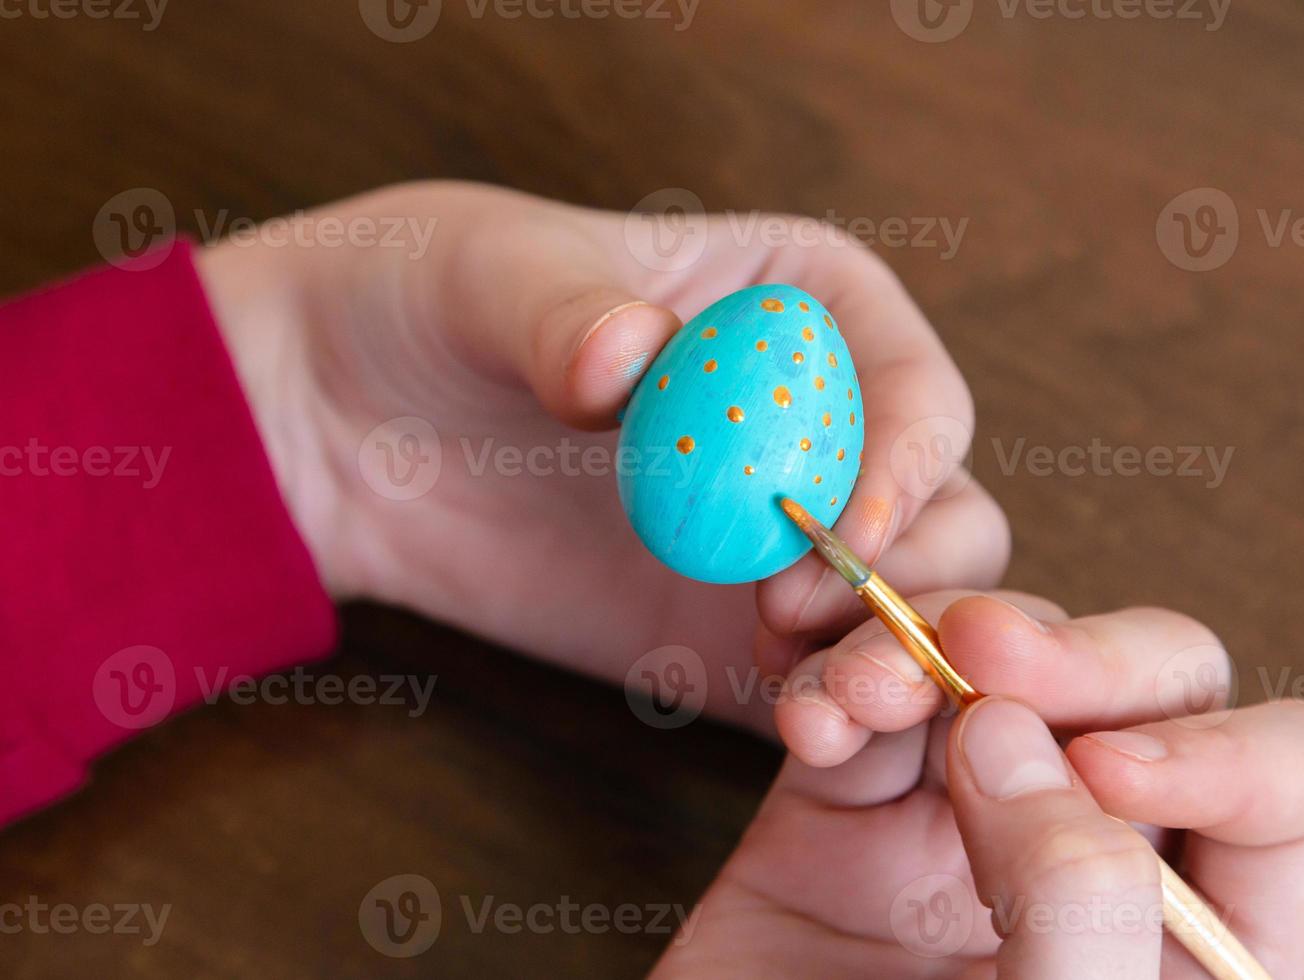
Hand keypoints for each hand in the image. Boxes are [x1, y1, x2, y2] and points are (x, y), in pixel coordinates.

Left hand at [196, 182, 1007, 723]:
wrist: (350, 424)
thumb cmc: (436, 303)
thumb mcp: (494, 278)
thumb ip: (567, 313)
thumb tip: (626, 359)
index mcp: (810, 309)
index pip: (915, 388)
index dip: (908, 458)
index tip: (846, 526)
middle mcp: (827, 426)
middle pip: (943, 512)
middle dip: (913, 581)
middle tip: (810, 624)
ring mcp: (789, 538)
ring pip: (906, 610)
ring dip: (886, 660)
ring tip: (816, 702)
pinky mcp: (741, 633)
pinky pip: (823, 678)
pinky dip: (832, 711)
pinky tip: (798, 730)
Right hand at [654, 593, 1303, 977]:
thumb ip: (1075, 904)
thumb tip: (1016, 734)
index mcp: (1195, 942)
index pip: (1293, 782)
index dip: (1217, 749)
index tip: (1106, 773)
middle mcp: (1097, 862)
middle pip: (1152, 684)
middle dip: (1073, 651)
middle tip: (980, 652)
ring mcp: (967, 822)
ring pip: (995, 658)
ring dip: (926, 636)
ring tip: (857, 693)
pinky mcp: (846, 806)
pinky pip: (859, 690)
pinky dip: (830, 673)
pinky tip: (806, 719)